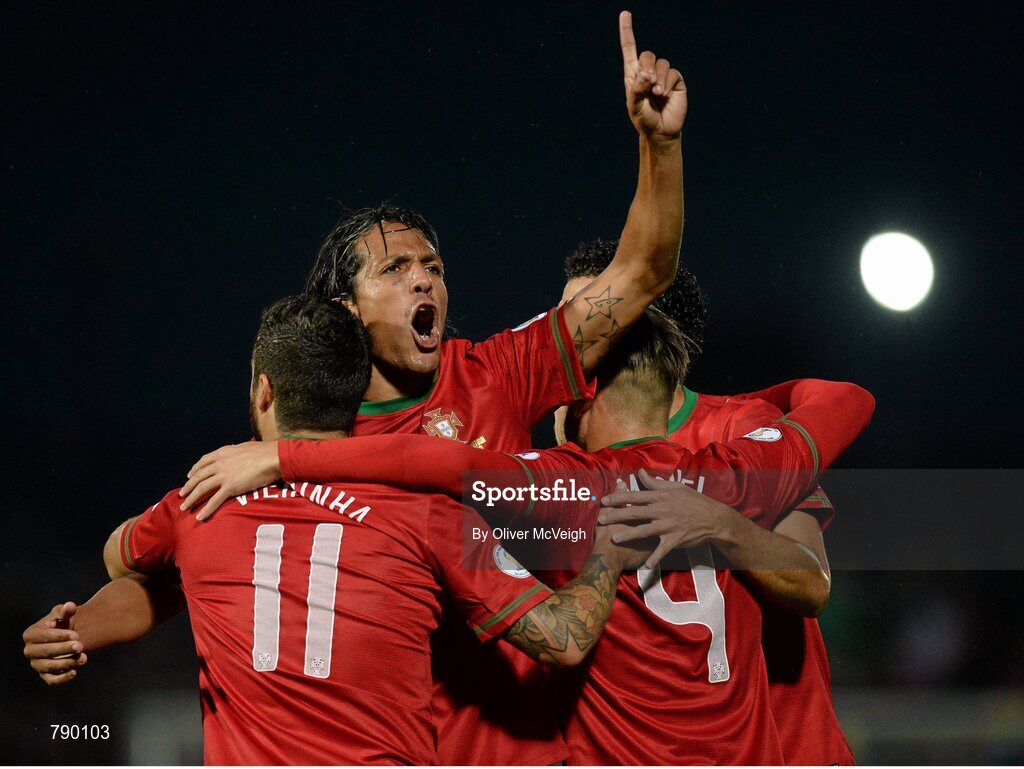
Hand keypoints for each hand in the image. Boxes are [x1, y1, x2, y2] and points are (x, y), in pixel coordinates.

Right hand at [23, 602, 86, 685]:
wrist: (68, 635)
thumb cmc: (63, 622)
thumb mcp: (63, 614)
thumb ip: (65, 610)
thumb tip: (70, 606)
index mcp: (31, 634)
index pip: (42, 637)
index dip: (59, 636)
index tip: (76, 635)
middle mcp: (30, 650)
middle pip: (45, 652)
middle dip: (63, 649)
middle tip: (80, 646)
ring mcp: (37, 663)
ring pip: (48, 667)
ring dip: (66, 663)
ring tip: (83, 658)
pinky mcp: (45, 674)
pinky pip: (51, 680)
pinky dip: (61, 678)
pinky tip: (74, 672)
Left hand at [179, 441, 281, 520]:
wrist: (273, 457)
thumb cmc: (265, 452)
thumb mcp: (245, 447)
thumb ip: (236, 452)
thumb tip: (237, 455)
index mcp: (223, 453)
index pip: (203, 461)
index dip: (194, 470)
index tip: (189, 476)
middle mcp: (220, 464)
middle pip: (198, 476)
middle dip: (188, 487)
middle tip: (181, 494)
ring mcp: (224, 476)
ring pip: (201, 489)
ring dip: (191, 499)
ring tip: (184, 507)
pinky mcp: (231, 487)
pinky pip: (215, 500)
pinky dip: (206, 509)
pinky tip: (200, 516)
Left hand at [598, 469, 734, 568]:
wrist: (713, 518)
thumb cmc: (693, 501)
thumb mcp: (675, 488)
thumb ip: (655, 482)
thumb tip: (640, 472)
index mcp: (660, 497)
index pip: (634, 496)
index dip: (618, 498)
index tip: (604, 501)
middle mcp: (661, 510)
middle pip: (634, 512)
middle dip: (616, 516)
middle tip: (600, 520)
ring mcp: (668, 525)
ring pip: (644, 530)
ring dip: (628, 535)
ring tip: (614, 538)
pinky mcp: (675, 539)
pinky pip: (662, 550)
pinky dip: (654, 558)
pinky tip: (645, 565)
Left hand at [619, 11, 686, 139]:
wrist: (660, 131)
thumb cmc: (644, 119)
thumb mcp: (634, 106)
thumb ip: (637, 89)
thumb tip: (647, 74)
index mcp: (633, 75)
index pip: (629, 49)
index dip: (627, 32)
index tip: (625, 14)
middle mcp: (648, 72)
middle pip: (648, 54)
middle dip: (647, 67)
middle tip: (648, 83)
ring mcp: (663, 76)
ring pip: (662, 63)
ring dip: (658, 78)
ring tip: (657, 93)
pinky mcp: (676, 81)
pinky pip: (673, 73)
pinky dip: (668, 83)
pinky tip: (664, 94)